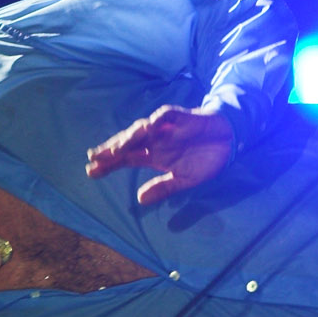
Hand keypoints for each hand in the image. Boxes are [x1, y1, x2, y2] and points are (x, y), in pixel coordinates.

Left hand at [85, 105, 232, 204]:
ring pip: (141, 129)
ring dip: (128, 138)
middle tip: (93, 158)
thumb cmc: (204, 158)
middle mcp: (154, 140)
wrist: (227, 141)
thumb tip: (139, 200)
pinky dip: (155, 121)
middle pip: (127, 143)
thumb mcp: (183, 180)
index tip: (90, 172)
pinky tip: (146, 129)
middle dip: (110, 150)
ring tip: (116, 149)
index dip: (108, 164)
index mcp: (153, 155)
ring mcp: (165, 128)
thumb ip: (163, 188)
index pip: (125, 159)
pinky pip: (165, 116)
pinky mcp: (180, 117)